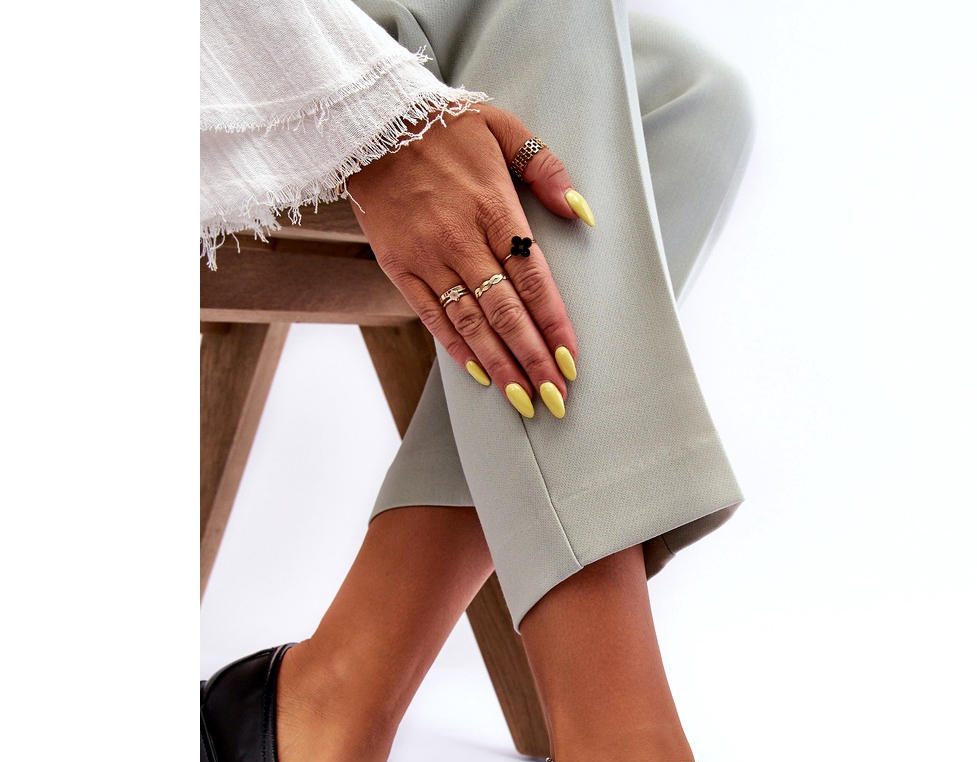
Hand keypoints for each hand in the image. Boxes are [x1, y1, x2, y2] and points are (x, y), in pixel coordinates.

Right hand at [346, 105, 593, 417]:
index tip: (571, 360)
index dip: (554, 324)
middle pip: (506, 312)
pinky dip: (457, 348)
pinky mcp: (399, 266)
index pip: (533, 279)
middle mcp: (462, 239)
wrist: (368, 119)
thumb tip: (580, 211)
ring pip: (471, 323)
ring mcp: (428, 257)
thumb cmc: (442, 125)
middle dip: (534, 360)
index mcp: (494, 208)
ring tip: (523, 400)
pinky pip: (432, 316)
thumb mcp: (502, 127)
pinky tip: (482, 375)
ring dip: (501, 365)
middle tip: (555, 398)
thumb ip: (545, 168)